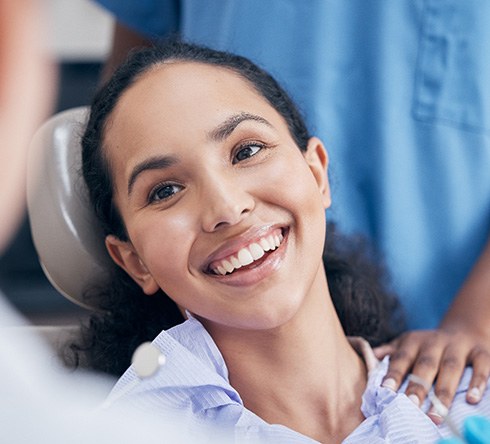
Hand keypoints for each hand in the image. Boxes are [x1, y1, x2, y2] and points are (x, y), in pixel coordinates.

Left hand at [373, 329, 489, 423]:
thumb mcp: (407, 344)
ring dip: (444, 392)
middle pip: (425, 365)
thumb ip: (390, 353)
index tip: (386, 392)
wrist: (463, 330)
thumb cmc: (428, 346)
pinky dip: (477, 383)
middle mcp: (435, 342)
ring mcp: (458, 346)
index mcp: (413, 342)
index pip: (401, 358)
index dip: (394, 374)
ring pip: (451, 368)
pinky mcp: (481, 352)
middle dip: (418, 386)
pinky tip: (471, 400)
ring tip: (437, 415)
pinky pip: (480, 367)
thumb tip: (369, 359)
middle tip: (411, 407)